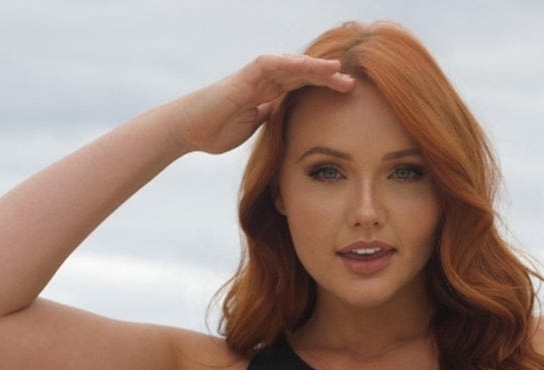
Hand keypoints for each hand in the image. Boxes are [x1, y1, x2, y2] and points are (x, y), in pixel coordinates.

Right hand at [177, 54, 354, 154]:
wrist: (192, 130)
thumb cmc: (217, 131)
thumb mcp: (255, 131)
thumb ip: (271, 123)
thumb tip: (287, 123)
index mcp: (269, 95)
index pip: (302, 89)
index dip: (324, 90)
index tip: (347, 97)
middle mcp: (265, 82)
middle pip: (302, 75)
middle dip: (327, 78)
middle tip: (351, 84)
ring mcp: (256, 77)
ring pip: (290, 67)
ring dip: (314, 68)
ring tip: (336, 70)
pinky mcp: (245, 77)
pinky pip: (270, 65)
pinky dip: (288, 64)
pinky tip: (306, 66)